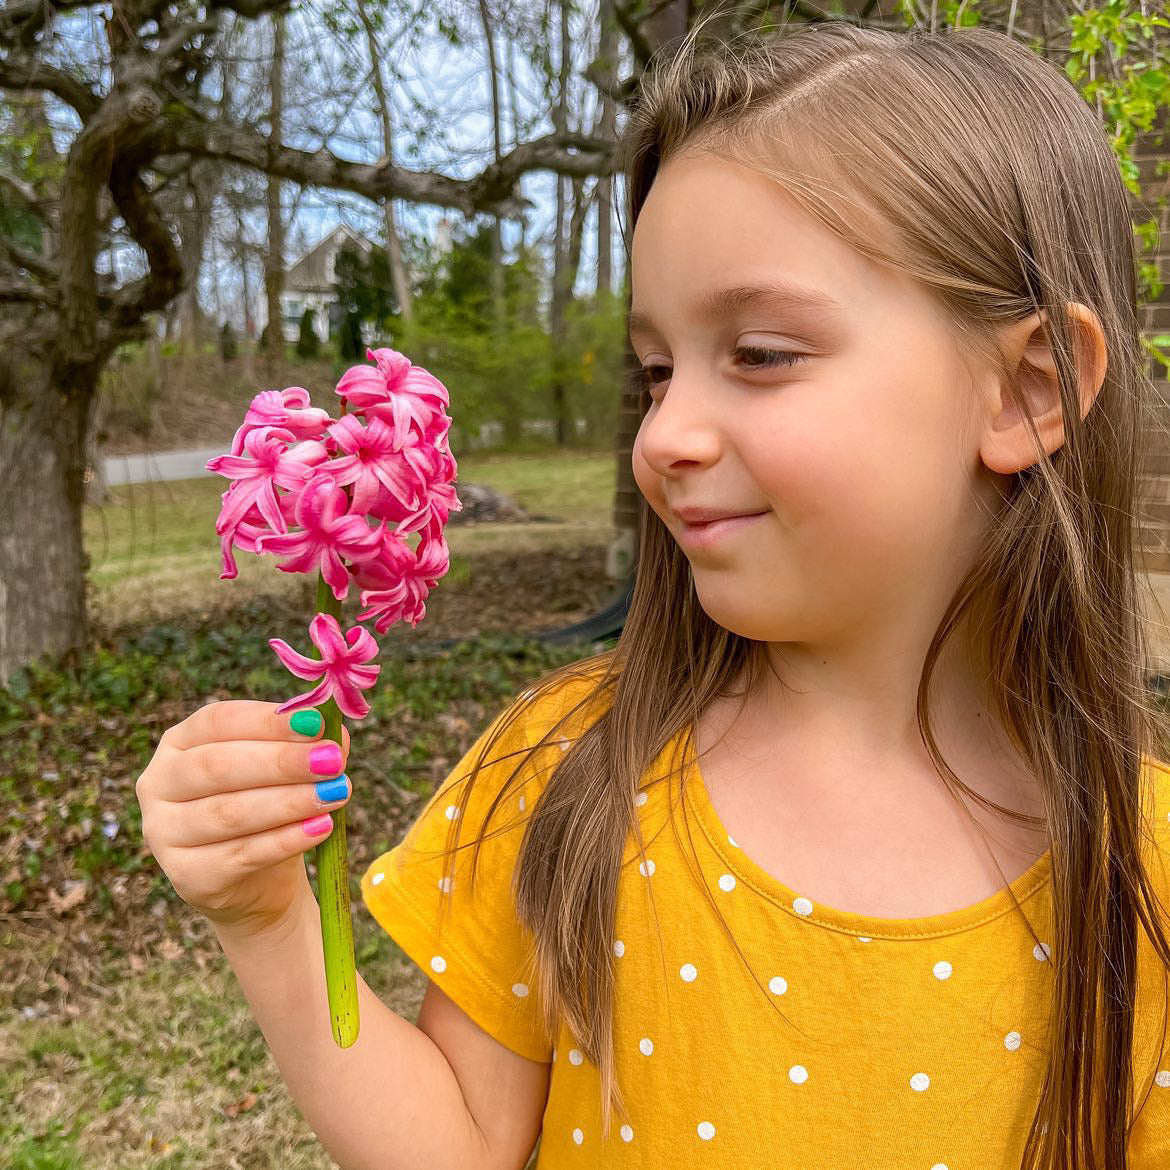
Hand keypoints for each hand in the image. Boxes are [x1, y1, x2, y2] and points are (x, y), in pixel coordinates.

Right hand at [136, 700, 351, 938]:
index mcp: (180, 741)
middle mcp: (160, 783)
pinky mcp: (186, 875)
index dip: (268, 722)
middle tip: (332, 761)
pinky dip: (286, 840)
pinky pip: (241, 855)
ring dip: (289, 801)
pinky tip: (322, 827)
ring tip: (336, 793)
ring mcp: (165, 832)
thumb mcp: (285, 769)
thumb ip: (306, 745)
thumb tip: (333, 734)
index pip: (218, 721)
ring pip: (229, 812)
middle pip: (218, 766)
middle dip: (281, 762)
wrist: (256, 879)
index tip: (316, 723)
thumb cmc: (269, 805)